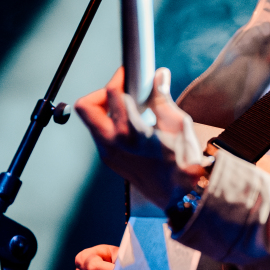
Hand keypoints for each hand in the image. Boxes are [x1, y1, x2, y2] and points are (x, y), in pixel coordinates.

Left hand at [75, 66, 209, 209]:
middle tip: (120, 91)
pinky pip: (99, 135)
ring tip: (127, 108)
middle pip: (86, 107)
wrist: (181, 194)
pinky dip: (109, 124)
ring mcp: (108, 153)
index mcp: (130, 132)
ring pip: (90, 122)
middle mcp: (113, 143)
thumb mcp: (178, 124)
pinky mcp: (110, 160)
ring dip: (104, 109)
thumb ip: (162, 98)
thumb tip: (159, 76)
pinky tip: (129, 125)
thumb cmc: (183, 163)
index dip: (120, 78)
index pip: (111, 93)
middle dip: (101, 94)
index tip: (128, 74)